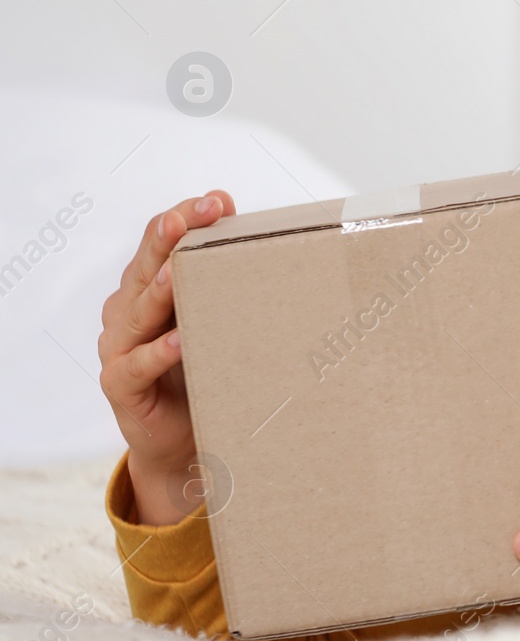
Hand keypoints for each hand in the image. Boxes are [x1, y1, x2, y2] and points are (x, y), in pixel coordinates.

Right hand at [97, 192, 235, 524]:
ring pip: (139, 311)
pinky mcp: (120, 384)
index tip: (218, 200)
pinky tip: (179, 341)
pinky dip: (157, 353)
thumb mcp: (217, 324)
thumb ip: (230, 288)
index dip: (185, 217)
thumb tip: (280, 248)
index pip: (161, 242)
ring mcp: (119, 346)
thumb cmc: (203, 371)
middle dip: (173, 234)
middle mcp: (128, 310)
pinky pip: (137, 365)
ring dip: (161, 289)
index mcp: (148, 287)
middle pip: (148, 266)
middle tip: (201, 210)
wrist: (179, 440)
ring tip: (181, 269)